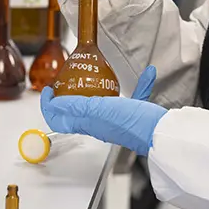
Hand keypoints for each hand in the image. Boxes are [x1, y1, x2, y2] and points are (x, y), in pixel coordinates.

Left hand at [40, 65, 166, 155]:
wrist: (161, 134)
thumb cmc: (132, 124)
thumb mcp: (99, 109)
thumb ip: (77, 106)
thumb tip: (57, 103)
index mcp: (89, 122)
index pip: (59, 120)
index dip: (48, 106)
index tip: (48, 90)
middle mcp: (100, 122)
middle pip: (74, 112)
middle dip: (65, 97)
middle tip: (65, 81)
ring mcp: (117, 120)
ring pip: (101, 105)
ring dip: (94, 91)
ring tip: (94, 77)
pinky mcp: (136, 116)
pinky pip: (134, 98)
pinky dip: (139, 86)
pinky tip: (148, 74)